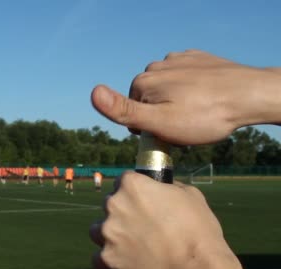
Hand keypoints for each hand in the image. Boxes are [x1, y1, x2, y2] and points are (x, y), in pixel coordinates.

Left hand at [90, 171, 233, 268]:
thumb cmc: (199, 232)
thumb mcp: (190, 196)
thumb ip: (168, 188)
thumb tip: (160, 188)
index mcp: (131, 186)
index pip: (121, 182)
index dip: (133, 193)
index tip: (141, 203)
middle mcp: (114, 205)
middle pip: (109, 206)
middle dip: (121, 215)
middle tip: (141, 229)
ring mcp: (107, 233)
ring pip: (98, 231)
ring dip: (111, 237)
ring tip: (131, 248)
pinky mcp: (106, 259)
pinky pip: (98, 259)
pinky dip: (109, 261)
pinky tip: (125, 264)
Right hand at [91, 49, 280, 144]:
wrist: (249, 94)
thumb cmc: (204, 115)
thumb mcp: (159, 122)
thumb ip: (124, 110)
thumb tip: (93, 92)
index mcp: (142, 83)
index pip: (133, 114)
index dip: (149, 129)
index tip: (169, 134)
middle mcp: (156, 66)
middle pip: (149, 100)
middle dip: (162, 115)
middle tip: (185, 127)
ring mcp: (178, 59)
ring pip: (167, 88)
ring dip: (176, 101)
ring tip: (198, 114)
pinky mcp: (197, 58)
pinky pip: (185, 77)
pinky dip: (191, 89)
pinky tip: (206, 98)